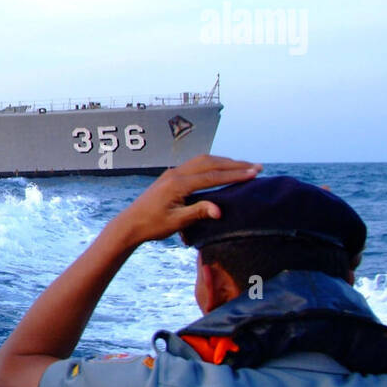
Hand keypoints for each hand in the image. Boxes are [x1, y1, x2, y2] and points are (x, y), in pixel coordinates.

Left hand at [110, 155, 261, 246]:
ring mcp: (172, 173)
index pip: (212, 176)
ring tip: (244, 166)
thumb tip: (219, 210)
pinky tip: (221, 169)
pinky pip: (195, 165)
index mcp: (178, 184)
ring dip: (224, 162)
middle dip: (235, 164)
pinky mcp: (171, 177)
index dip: (235, 174)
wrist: (130, 223)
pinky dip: (213, 165)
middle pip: (210, 163)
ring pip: (203, 161)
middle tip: (257, 167)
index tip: (254, 173)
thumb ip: (198, 213)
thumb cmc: (152, 225)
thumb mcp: (176, 222)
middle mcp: (176, 174)